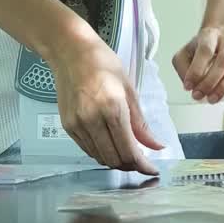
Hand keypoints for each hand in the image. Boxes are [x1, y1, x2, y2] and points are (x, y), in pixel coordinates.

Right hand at [49, 29, 163, 174]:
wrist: (70, 52)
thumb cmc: (103, 64)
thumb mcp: (129, 90)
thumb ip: (141, 123)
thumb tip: (156, 146)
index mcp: (113, 108)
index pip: (129, 150)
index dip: (143, 165)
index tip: (152, 170)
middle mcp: (93, 120)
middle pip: (114, 159)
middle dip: (131, 165)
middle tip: (141, 162)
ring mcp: (77, 124)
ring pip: (100, 158)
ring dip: (116, 161)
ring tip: (127, 153)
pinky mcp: (67, 126)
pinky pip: (87, 150)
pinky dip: (101, 153)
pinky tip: (110, 145)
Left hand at [172, 25, 223, 103]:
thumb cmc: (202, 48)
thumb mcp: (185, 53)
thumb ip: (183, 68)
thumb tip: (190, 85)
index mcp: (210, 35)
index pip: (205, 50)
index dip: (196, 70)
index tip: (188, 86)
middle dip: (210, 82)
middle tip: (198, 95)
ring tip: (211, 99)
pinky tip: (222, 93)